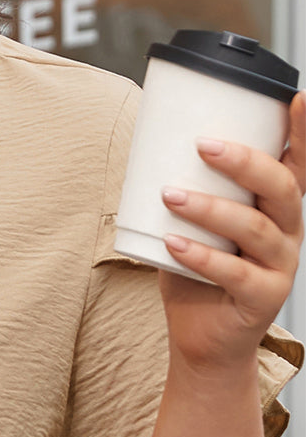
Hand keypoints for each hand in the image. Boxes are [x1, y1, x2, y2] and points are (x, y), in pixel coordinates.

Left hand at [157, 89, 304, 369]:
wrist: (202, 339)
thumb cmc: (197, 273)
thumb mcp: (197, 223)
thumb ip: (188, 187)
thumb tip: (147, 144)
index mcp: (276, 207)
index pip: (299, 162)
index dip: (304, 131)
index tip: (299, 97)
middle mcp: (287, 232)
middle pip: (281, 188)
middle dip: (244, 161)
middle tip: (203, 145)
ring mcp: (279, 266)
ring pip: (255, 228)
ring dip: (210, 208)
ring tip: (171, 195)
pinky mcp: (262, 298)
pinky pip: (234, 273)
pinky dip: (201, 256)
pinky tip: (173, 243)